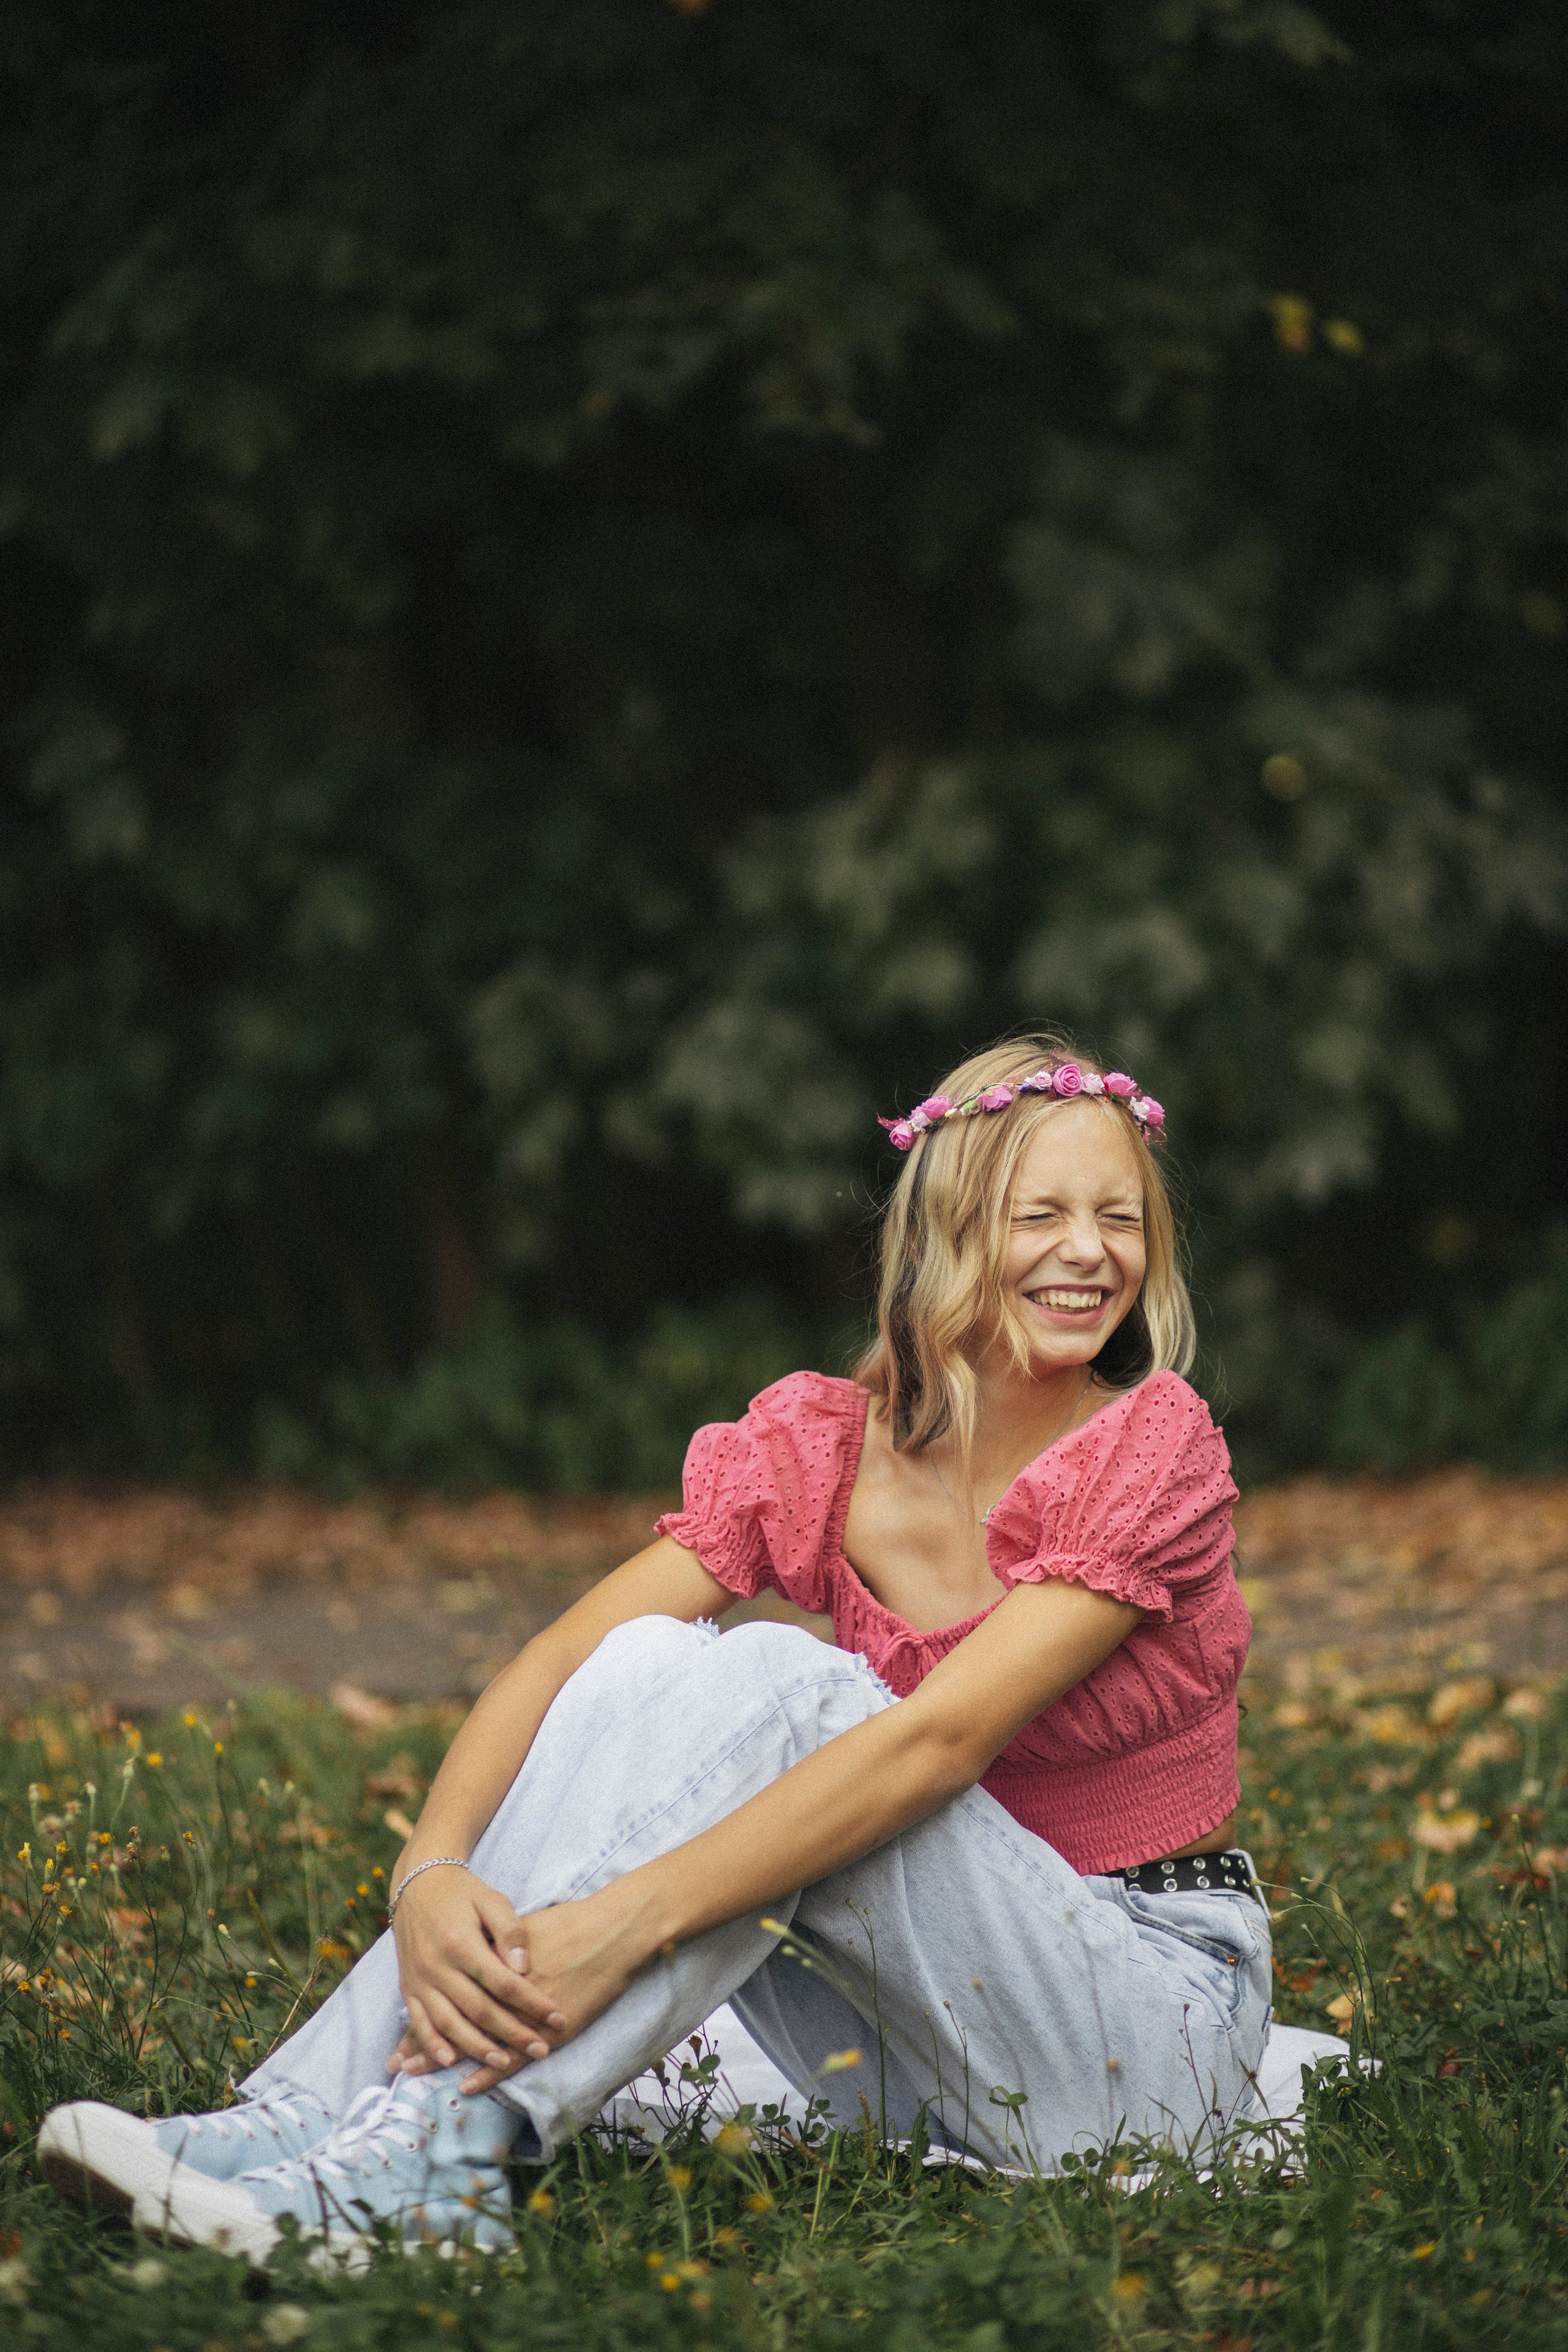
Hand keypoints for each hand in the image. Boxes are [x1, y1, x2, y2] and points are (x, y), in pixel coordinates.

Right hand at [388, 1867, 565, 2086]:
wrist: (417, 1884)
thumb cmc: (462, 1892)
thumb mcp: (490, 1899)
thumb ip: (510, 1929)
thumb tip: (524, 1966)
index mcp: (461, 1943)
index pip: (502, 1982)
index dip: (531, 2002)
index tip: (558, 2017)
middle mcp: (437, 1966)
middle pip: (479, 2009)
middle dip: (512, 2033)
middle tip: (541, 2049)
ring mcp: (420, 1979)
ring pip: (449, 2023)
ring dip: (476, 2047)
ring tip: (505, 2063)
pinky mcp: (408, 1987)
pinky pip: (418, 2022)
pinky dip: (432, 2044)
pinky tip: (450, 2061)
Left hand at [395, 1879, 657, 2095]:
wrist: (613, 1929)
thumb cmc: (574, 1924)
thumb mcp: (527, 1928)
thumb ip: (499, 1947)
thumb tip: (479, 1958)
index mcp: (495, 1961)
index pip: (450, 1991)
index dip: (425, 2011)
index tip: (402, 2033)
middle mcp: (502, 1988)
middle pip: (454, 2016)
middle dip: (424, 2041)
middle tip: (398, 2063)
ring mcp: (524, 2011)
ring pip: (476, 2039)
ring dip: (445, 2057)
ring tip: (416, 2074)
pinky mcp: (548, 2028)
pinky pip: (511, 2055)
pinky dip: (488, 2071)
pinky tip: (467, 2084)